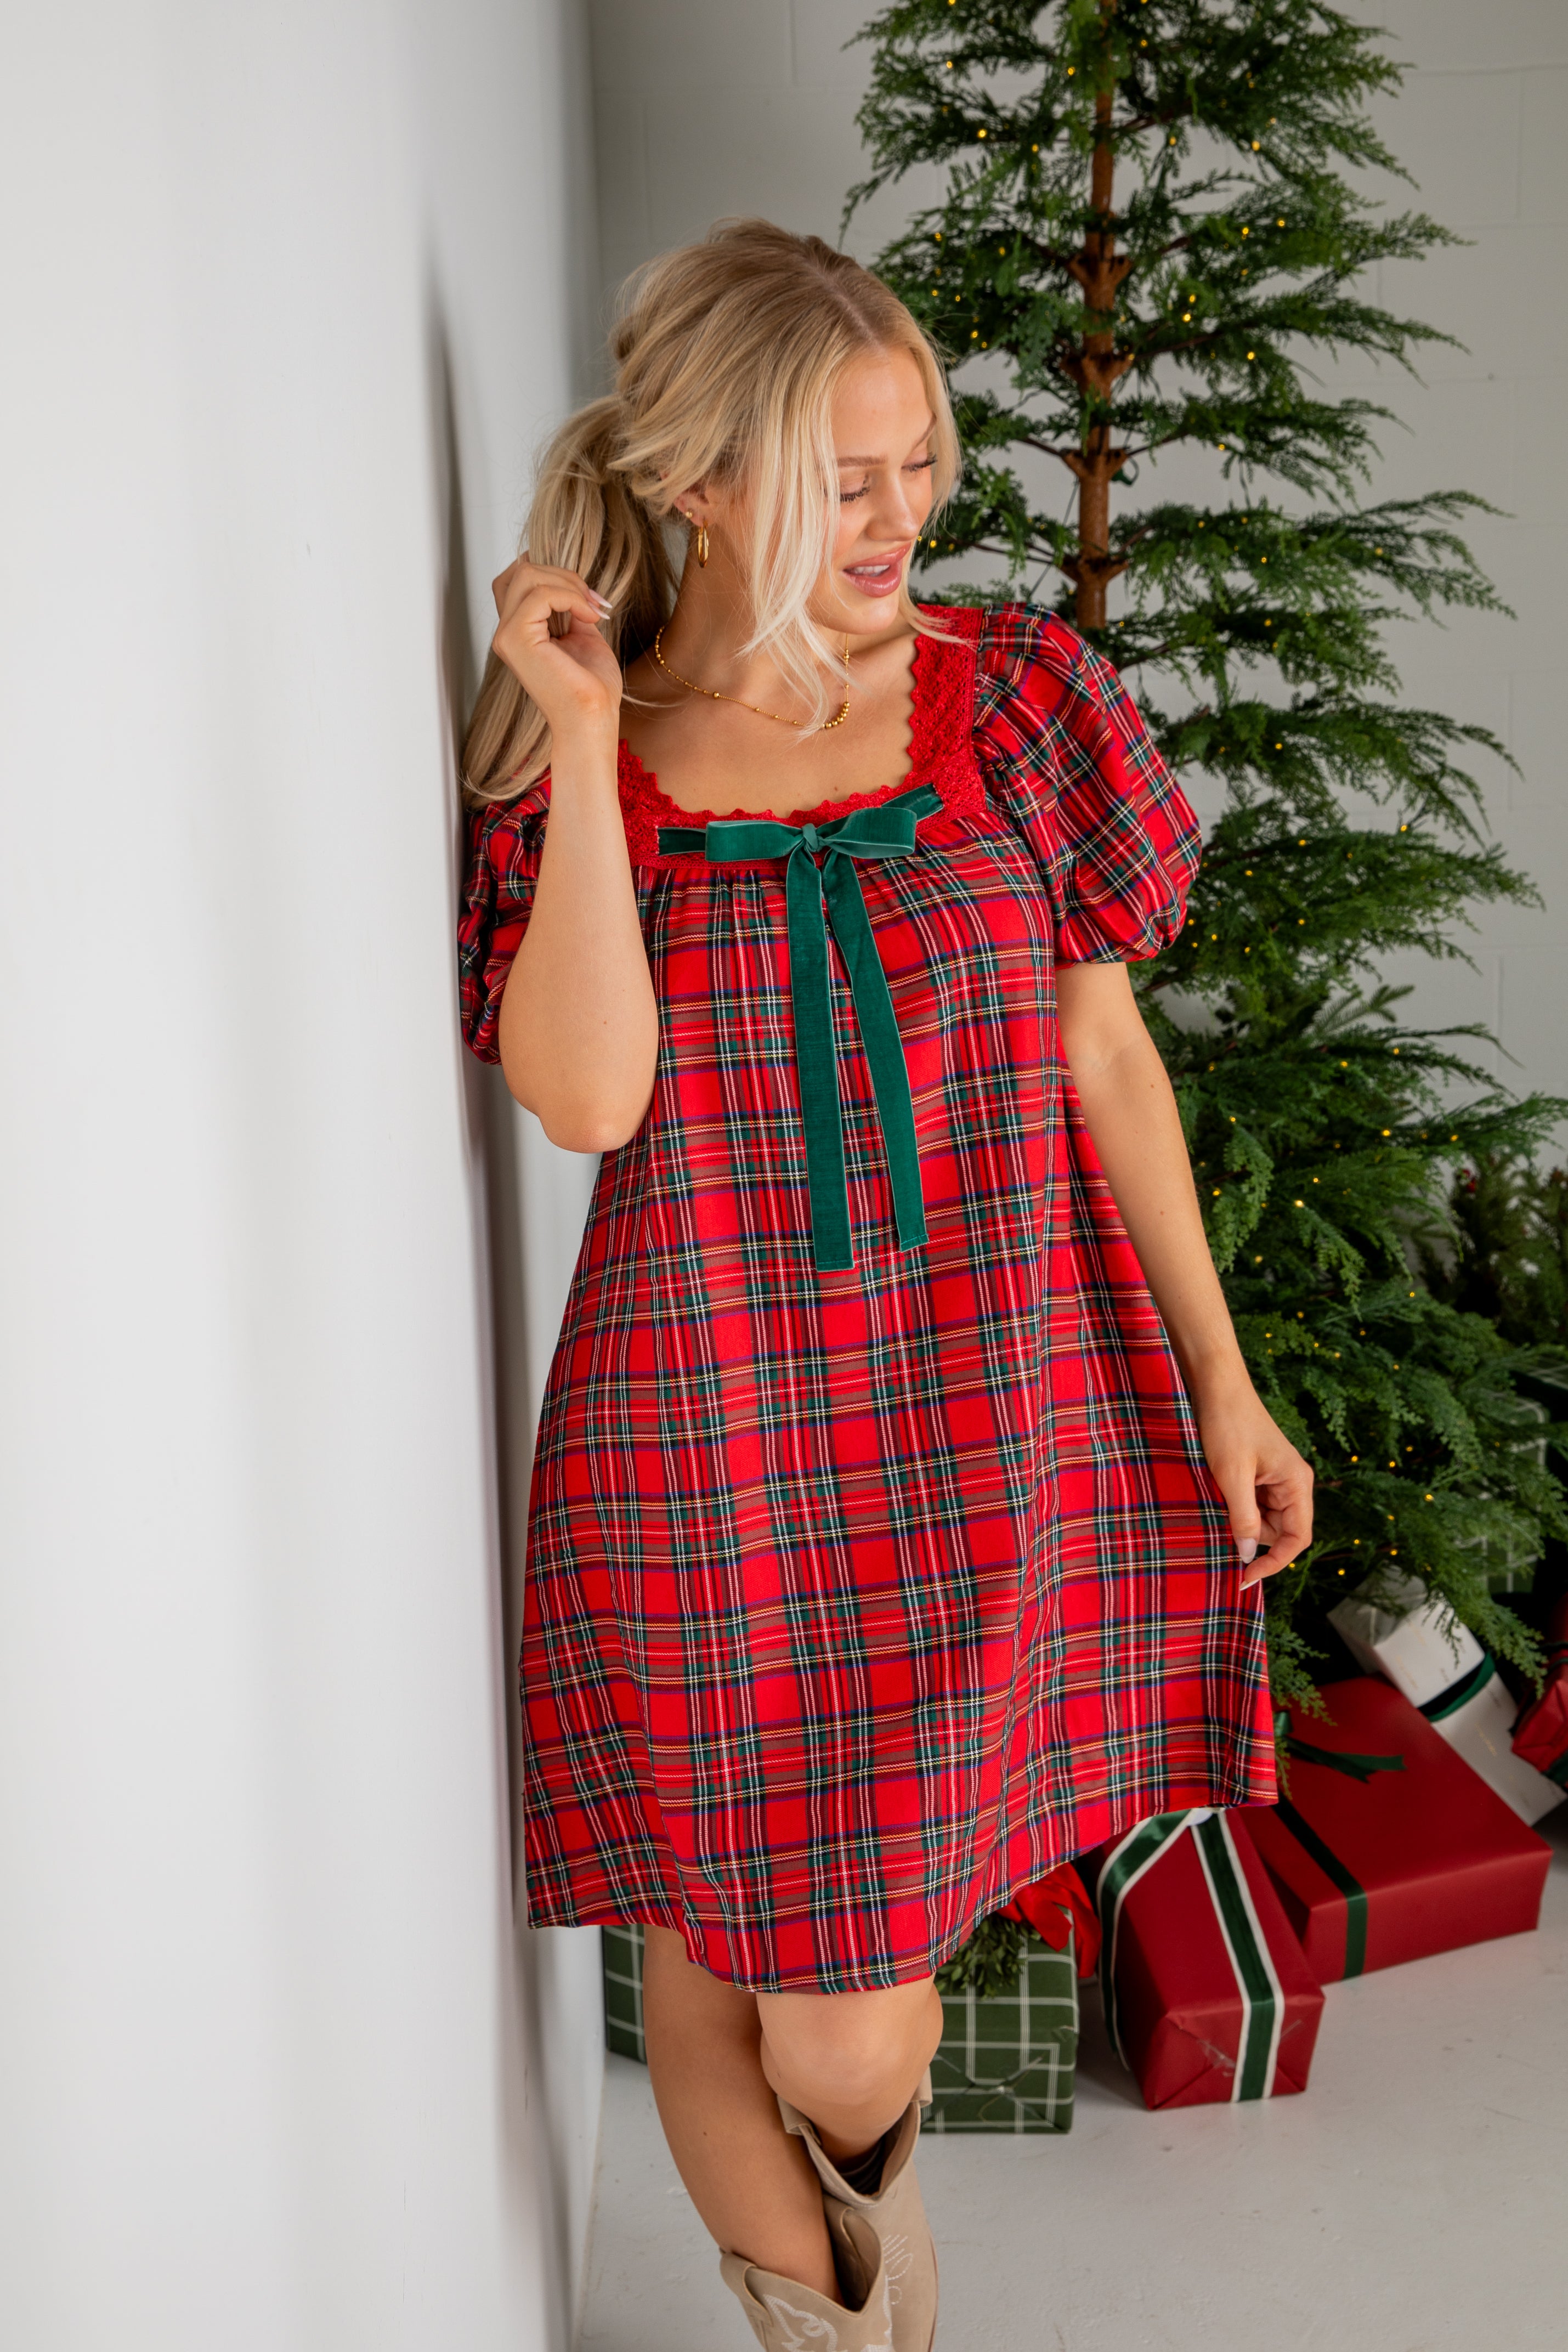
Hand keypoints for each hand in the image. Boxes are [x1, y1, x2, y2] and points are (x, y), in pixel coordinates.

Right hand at [490, 558, 621, 740]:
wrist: (592, 718)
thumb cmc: (591, 689)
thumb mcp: (582, 635)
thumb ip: (571, 608)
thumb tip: (574, 585)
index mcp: (518, 631)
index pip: (518, 578)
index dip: (552, 573)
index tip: (588, 598)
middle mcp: (506, 632)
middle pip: (521, 570)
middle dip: (564, 576)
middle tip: (594, 602)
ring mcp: (506, 635)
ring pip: (527, 575)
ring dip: (568, 584)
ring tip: (592, 609)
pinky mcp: (516, 638)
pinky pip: (540, 593)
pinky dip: (570, 596)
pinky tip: (589, 617)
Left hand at [1193, 1377, 1313, 1588]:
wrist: (1215, 1385)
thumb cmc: (1227, 1424)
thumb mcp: (1231, 1475)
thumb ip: (1243, 1517)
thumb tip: (1247, 1555)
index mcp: (1297, 1483)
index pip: (1297, 1539)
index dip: (1274, 1563)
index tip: (1244, 1576)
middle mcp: (1292, 1483)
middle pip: (1278, 1532)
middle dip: (1250, 1538)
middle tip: (1217, 1529)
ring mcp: (1275, 1479)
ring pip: (1261, 1520)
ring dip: (1238, 1521)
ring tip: (1214, 1500)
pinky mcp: (1257, 1474)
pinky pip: (1250, 1504)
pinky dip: (1233, 1507)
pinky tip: (1214, 1495)